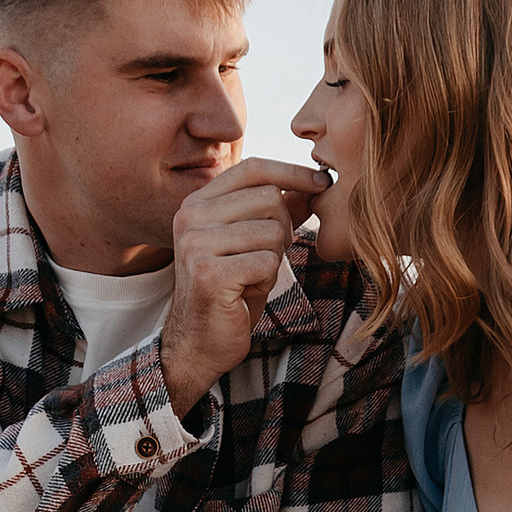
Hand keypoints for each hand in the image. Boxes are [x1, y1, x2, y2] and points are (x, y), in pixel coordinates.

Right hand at [159, 160, 329, 411]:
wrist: (198, 342)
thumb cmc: (230, 292)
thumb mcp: (254, 244)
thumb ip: (277, 213)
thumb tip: (313, 184)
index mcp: (197, 203)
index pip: (252, 169)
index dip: (292, 172)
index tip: (321, 182)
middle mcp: (190, 216)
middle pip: (269, 198)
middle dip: (283, 229)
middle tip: (265, 257)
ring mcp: (195, 244)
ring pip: (272, 231)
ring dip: (273, 259)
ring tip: (250, 277)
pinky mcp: (208, 273)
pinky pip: (267, 262)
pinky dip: (267, 280)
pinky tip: (246, 292)